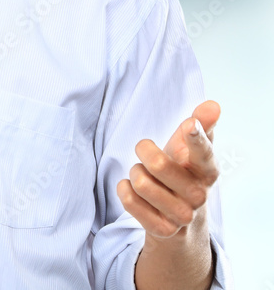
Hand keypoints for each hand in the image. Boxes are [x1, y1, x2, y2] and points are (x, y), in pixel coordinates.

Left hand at [117, 100, 220, 238]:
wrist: (178, 218)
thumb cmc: (181, 173)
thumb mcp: (188, 149)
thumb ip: (200, 125)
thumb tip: (212, 105)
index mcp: (207, 171)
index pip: (204, 154)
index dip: (196, 139)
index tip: (189, 124)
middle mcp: (198, 196)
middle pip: (158, 164)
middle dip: (144, 152)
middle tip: (146, 153)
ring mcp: (181, 215)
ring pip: (140, 182)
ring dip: (135, 172)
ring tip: (144, 176)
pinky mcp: (162, 230)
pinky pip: (129, 201)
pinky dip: (124, 190)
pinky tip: (133, 190)